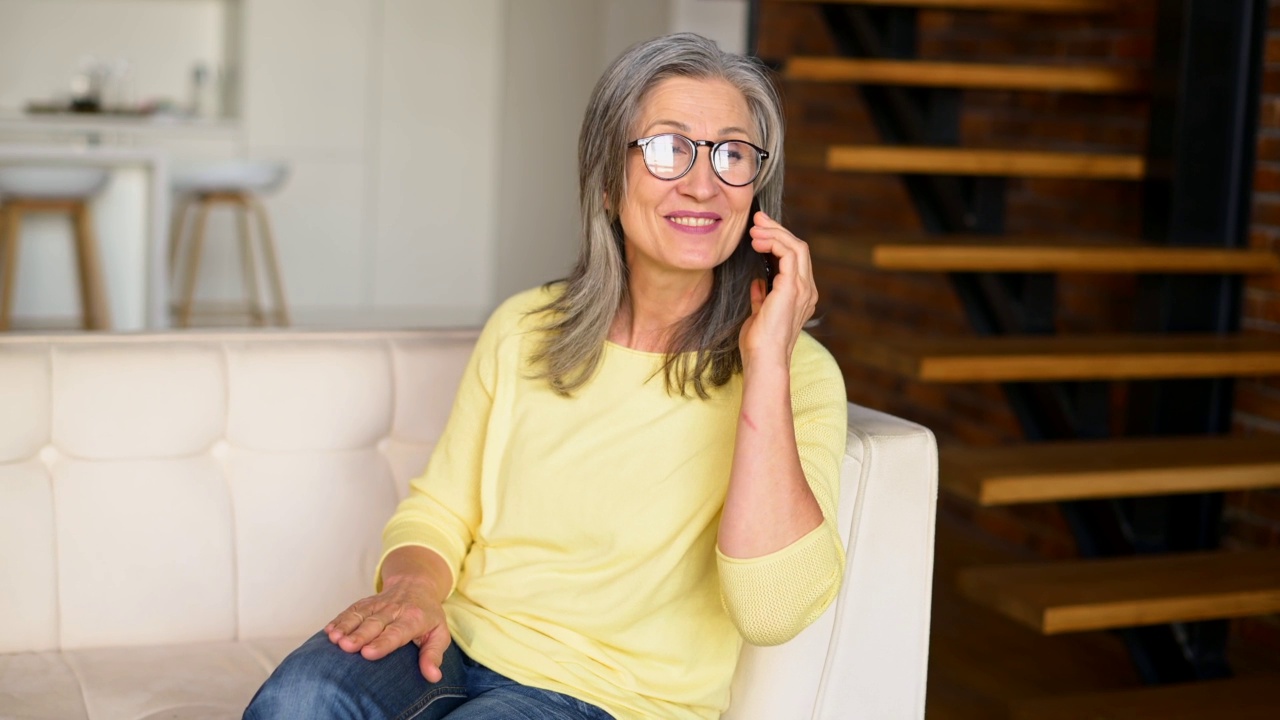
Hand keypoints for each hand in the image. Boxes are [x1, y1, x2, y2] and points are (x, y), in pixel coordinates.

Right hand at [324, 576, 451, 681]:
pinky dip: (339, 619)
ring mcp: (378, 604)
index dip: (382, 643)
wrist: (416, 584)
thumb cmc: (428, 615)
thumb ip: (434, 655)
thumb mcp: (439, 634)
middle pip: (374, 624)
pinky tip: (329, 631)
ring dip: (345, 626)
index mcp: (413, 619)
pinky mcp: (366, 603)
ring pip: (360, 615)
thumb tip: (433, 676)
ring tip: (333, 638)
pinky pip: (352, 610)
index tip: (367, 653)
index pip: (396, 632)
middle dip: (359, 635)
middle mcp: (394, 610)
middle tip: (346, 646)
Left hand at [740, 210, 817, 368]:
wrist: (764, 360)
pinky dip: (773, 242)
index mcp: (800, 297)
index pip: (794, 260)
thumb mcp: (759, 315)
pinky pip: (788, 253)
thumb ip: (761, 298)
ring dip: (774, 233)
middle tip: (758, 220)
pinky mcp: (793, 287)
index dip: (778, 242)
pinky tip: (757, 241)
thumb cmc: (759, 345)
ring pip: (796, 246)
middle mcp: (806, 290)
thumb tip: (758, 282)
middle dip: (777, 230)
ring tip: (754, 228)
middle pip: (798, 248)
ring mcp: (802, 288)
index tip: (758, 232)